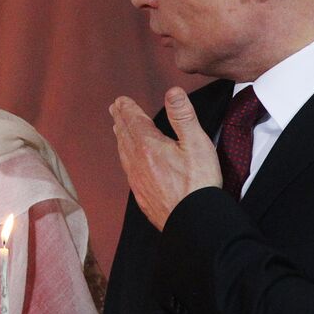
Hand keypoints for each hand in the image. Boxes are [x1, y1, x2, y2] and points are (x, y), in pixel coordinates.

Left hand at [111, 88, 220, 229]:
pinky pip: (128, 170)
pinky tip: (129, 161)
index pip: (133, 121)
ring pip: (124, 153)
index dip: (127, 108)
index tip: (120, 100)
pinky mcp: (142, 195)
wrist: (192, 222)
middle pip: (125, 135)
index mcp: (149, 146)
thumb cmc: (198, 183)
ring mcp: (137, 180)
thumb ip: (183, 116)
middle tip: (115, 109)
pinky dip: (125, 157)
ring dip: (121, 137)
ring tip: (118, 129)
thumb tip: (172, 92)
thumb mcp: (196, 144)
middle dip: (121, 119)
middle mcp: (137, 162)